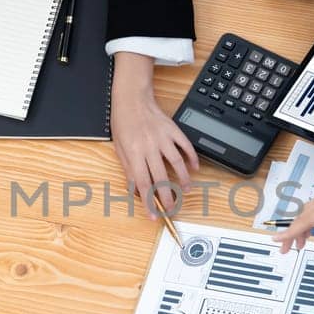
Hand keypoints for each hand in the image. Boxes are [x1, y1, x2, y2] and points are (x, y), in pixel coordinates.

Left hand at [110, 54, 197, 217]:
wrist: (132, 99)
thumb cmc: (123, 123)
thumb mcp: (119, 148)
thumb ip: (128, 170)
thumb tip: (136, 190)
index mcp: (134, 152)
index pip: (142, 183)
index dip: (148, 201)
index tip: (153, 214)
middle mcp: (149, 146)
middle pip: (161, 177)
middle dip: (167, 196)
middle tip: (172, 209)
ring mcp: (163, 138)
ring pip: (177, 162)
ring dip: (183, 179)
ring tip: (185, 191)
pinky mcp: (173, 130)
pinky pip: (185, 146)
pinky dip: (192, 158)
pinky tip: (194, 168)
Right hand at [276, 168, 313, 252]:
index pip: (310, 219)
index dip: (292, 230)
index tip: (279, 240)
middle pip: (305, 214)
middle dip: (293, 231)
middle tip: (287, 249)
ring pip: (310, 209)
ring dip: (301, 225)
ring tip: (300, 243)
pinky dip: (311, 218)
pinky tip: (313, 230)